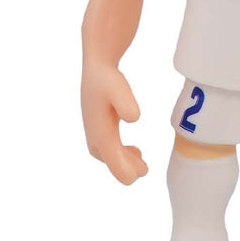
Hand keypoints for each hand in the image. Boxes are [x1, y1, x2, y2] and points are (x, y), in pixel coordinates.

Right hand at [80, 64, 147, 184]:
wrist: (98, 69)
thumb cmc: (107, 80)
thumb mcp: (118, 88)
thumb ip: (125, 102)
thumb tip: (133, 118)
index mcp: (100, 134)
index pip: (114, 163)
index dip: (127, 172)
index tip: (141, 172)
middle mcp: (95, 137)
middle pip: (111, 162)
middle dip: (126, 169)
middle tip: (144, 170)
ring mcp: (95, 134)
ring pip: (109, 157)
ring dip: (124, 162)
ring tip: (141, 162)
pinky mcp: (98, 129)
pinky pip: (108, 149)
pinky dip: (120, 154)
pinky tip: (134, 151)